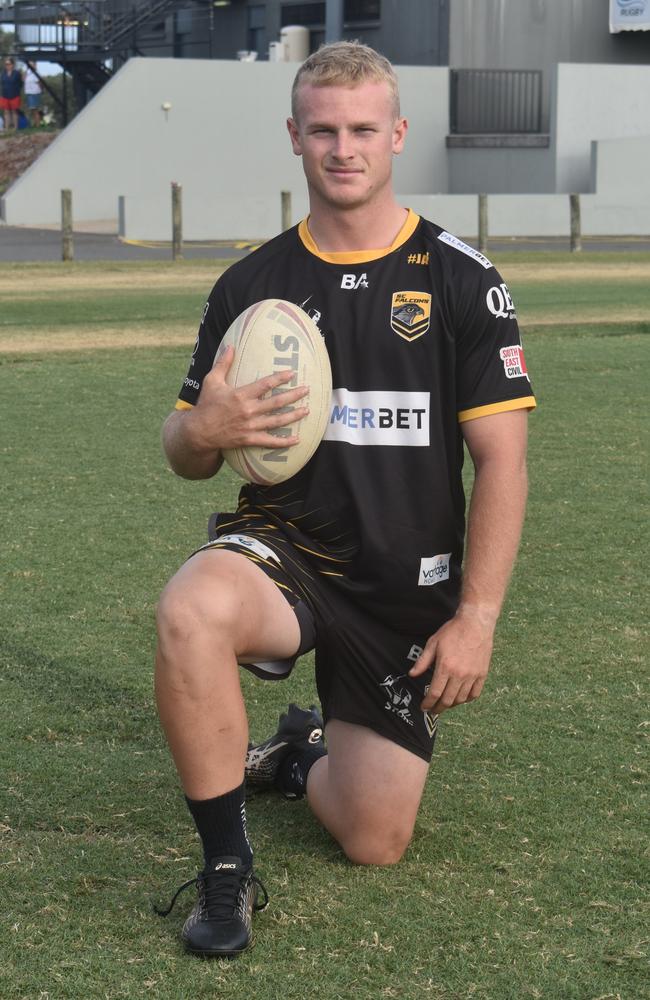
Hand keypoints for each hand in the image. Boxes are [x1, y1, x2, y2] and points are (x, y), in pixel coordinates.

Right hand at [190, 344, 309, 451]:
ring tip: (307, 410)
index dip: (280, 378)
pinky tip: (297, 440)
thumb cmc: (206, 405)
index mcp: (241, 395)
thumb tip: (230, 346)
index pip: (265, 384)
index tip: (292, 373)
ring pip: (277, 421)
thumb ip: (223, 363)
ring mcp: (250, 426)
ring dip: (294, 416)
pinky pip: (270, 441)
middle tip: (307, 390)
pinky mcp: (249, 439)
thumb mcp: (212, 381)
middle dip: (294, 396)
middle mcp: (248, 410)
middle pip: (276, 403)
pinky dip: (284, 442)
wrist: (199, 431)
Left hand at [408, 607, 494, 714]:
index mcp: (445, 667)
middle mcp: (459, 674)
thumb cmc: (453, 631)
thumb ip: (423, 661)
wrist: (475, 623)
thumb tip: (412, 674)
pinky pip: (475, 694)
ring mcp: (472, 675)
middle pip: (448, 700)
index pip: (434, 693)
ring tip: (445, 703)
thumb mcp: (433, 643)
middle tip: (433, 710)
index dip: (428, 703)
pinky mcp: (482, 674)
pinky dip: (466, 699)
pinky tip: (460, 698)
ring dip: (452, 705)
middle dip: (438, 708)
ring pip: (461, 699)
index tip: (424, 707)